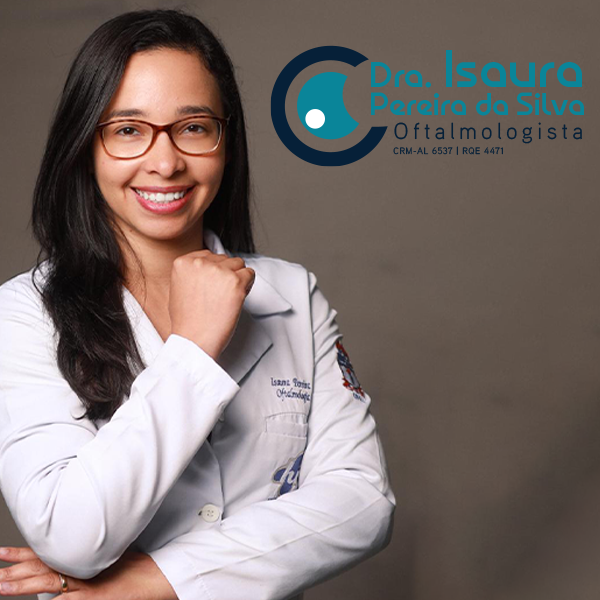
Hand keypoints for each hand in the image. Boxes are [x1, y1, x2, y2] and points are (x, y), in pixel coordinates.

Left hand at [0, 546, 176, 598]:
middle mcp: (80, 570)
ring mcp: (85, 586)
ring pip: (48, 584)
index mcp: (81, 560)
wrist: (156, 577)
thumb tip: (72, 560)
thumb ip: (87, 562)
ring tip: (0, 587)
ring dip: (22, 586)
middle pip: (41, 570)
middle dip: (14, 572)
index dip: (22, 554)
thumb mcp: (108, 560)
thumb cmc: (135, 570)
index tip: (1, 552)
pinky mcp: (94, 598)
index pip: (45, 556)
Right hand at [169, 249, 254, 359]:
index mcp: (183, 262)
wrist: (194, 340)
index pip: (208, 255)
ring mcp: (219, 271)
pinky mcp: (236, 282)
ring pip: (238, 264)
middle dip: (226, 274)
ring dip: (237, 278)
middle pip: (224, 258)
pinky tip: (237, 299)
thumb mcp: (178, 288)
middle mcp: (200, 263)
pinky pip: (250, 274)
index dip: (213, 271)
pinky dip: (247, 286)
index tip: (212, 286)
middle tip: (220, 296)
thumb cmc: (187, 322)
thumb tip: (208, 267)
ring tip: (227, 298)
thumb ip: (191, 273)